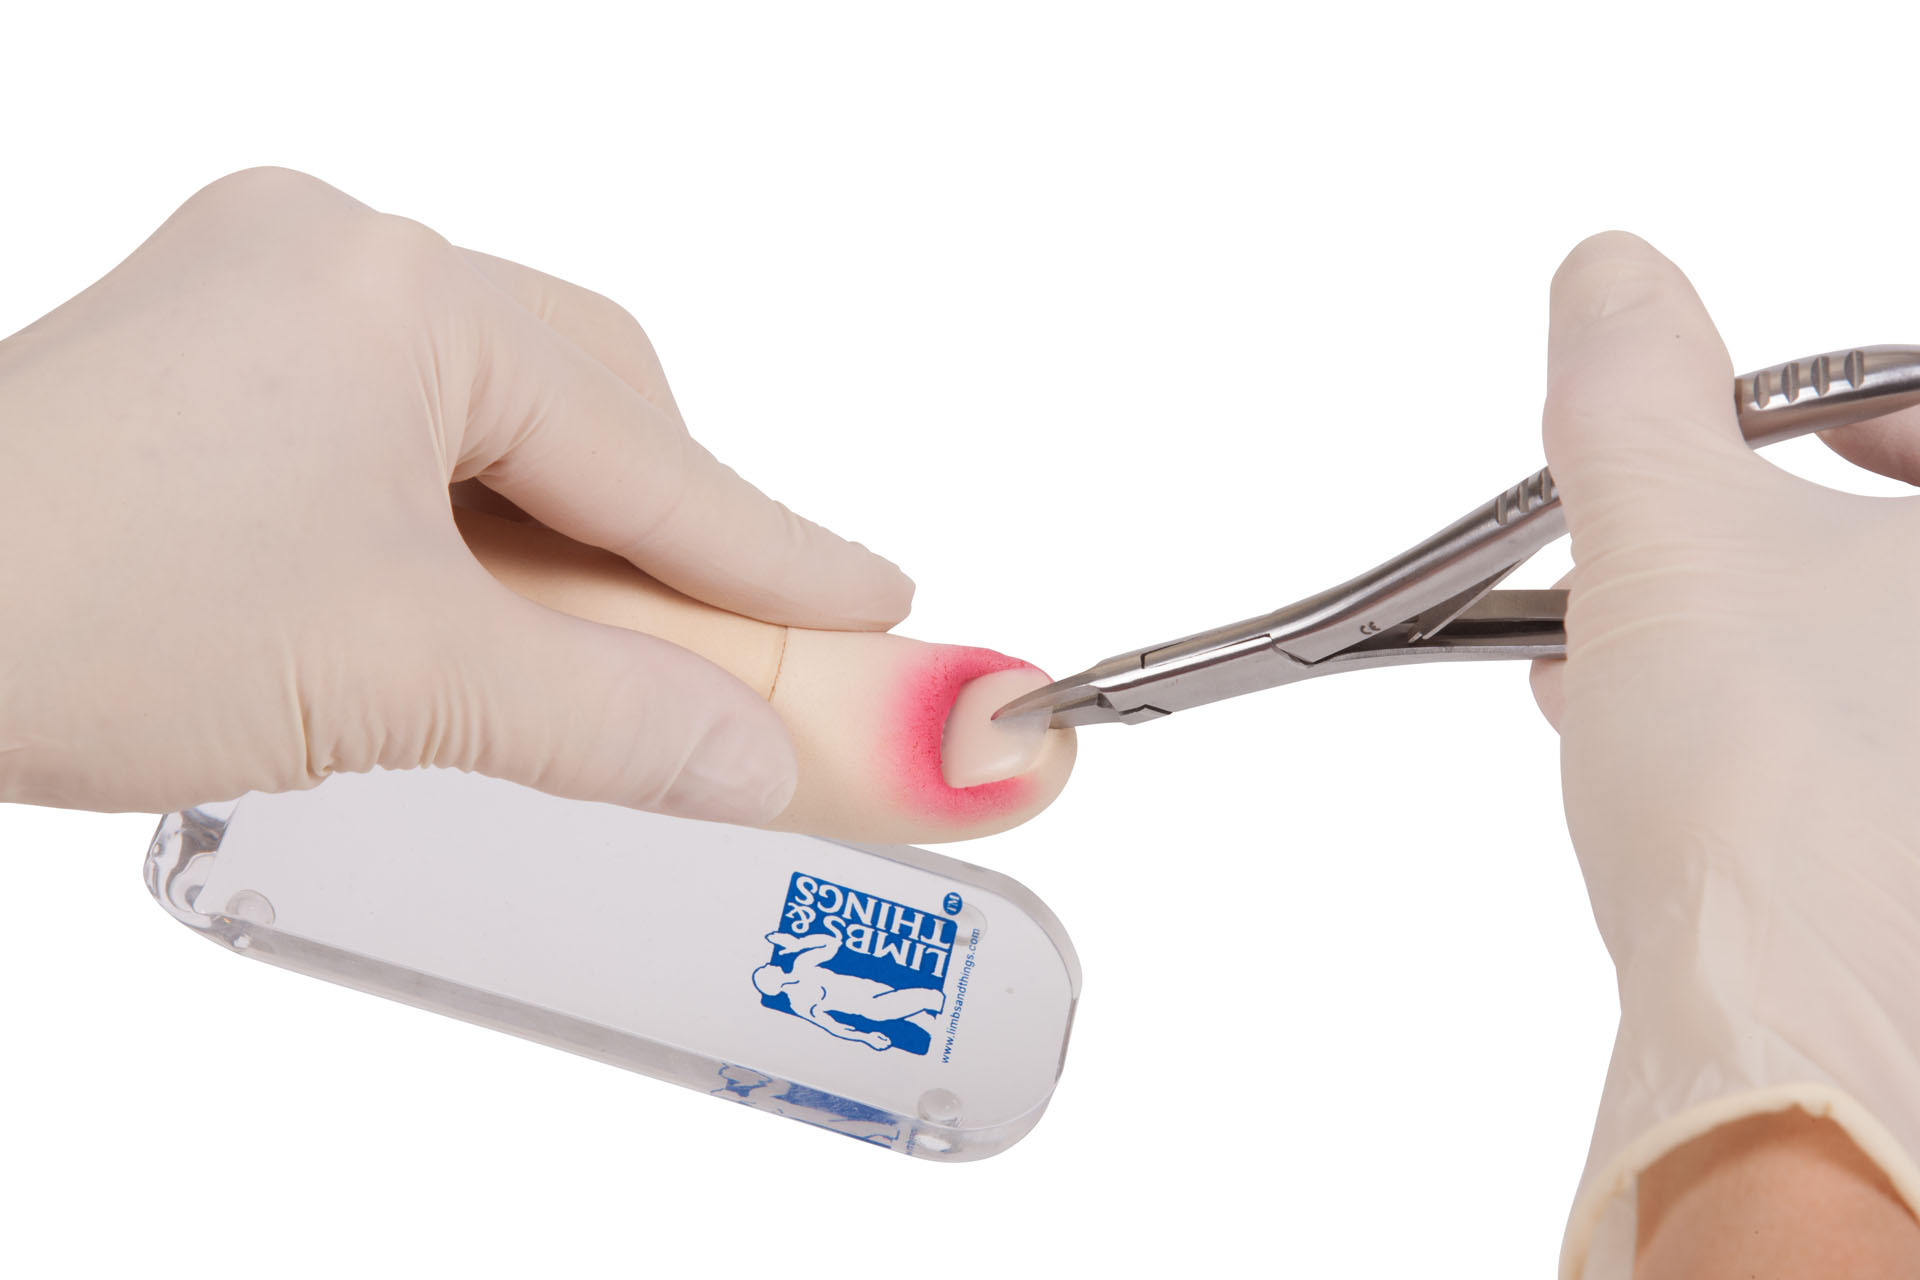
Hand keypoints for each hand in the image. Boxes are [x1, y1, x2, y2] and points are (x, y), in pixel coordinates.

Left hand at [0, 167, 911, 819]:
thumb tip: (754, 766)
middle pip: (586, 400)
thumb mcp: (395, 683)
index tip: (878, 594)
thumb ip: (609, 723)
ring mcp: (269, 288)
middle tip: (743, 643)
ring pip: (499, 413)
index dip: (772, 545)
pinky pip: (413, 419)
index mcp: (397, 294)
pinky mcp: (220, 345)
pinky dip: (476, 517)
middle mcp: (339, 254)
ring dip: (568, 530)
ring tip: (606, 647)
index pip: (643, 449)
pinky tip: (486, 601)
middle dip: (668, 530)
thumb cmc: (78, 616)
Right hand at [1530, 234, 1919, 1275]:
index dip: (1851, 408)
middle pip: (1902, 557)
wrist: (1792, 1044)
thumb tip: (1613, 281)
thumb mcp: (1667, 531)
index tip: (1761, 437)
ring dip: (1758, 641)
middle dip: (1776, 540)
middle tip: (1671, 550)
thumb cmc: (1774, 792)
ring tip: (1621, 657)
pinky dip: (1776, 739)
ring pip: (1876, 672)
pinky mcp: (1913, 878)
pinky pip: (1866, 772)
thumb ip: (1633, 383)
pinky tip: (1661, 754)